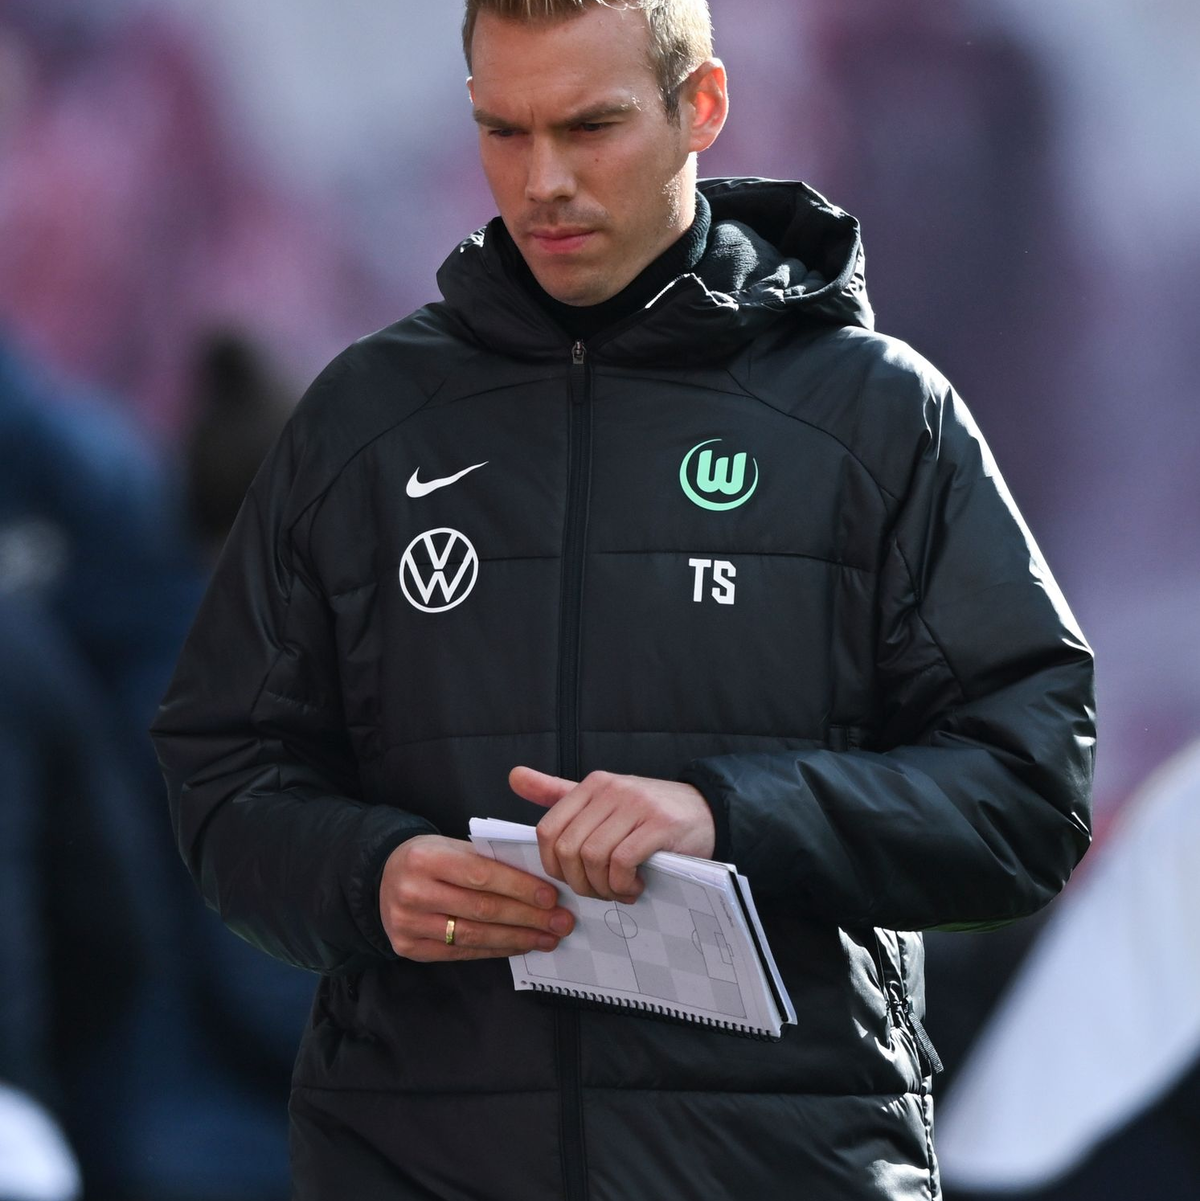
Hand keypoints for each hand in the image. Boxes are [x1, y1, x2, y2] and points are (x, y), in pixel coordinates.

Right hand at [378, 834, 574, 961]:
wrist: (382, 877)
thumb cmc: (429, 857)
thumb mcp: (451, 846)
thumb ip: (487, 861)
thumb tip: (539, 882)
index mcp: (425, 858)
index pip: (481, 875)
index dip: (519, 887)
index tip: (552, 897)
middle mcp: (413, 892)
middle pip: (481, 909)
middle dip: (528, 917)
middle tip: (561, 922)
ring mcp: (408, 924)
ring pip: (474, 936)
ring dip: (518, 938)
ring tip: (548, 938)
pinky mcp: (409, 949)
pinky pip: (461, 953)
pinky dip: (496, 950)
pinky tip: (520, 945)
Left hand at [509, 767, 715, 903]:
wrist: (706, 811)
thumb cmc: (649, 814)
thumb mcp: (603, 799)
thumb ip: (557, 792)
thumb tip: (513, 777)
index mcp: (591, 785)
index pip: (547, 830)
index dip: (553, 866)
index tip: (572, 880)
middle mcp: (610, 790)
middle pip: (567, 849)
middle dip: (579, 882)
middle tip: (599, 892)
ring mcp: (635, 805)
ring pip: (592, 858)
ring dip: (602, 887)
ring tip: (619, 891)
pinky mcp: (659, 825)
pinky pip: (621, 863)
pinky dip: (622, 884)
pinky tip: (634, 886)